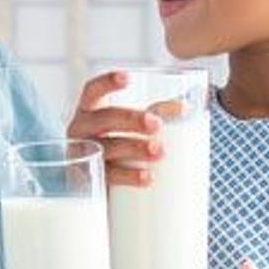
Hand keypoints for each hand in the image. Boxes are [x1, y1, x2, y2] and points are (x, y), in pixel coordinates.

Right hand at [67, 70, 183, 188]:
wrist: (100, 189)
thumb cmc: (118, 147)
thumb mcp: (131, 128)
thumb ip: (156, 114)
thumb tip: (186, 108)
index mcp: (89, 111)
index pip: (92, 91)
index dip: (107, 83)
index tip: (128, 79)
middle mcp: (81, 131)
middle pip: (104, 119)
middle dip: (130, 119)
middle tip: (157, 124)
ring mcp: (84, 157)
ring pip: (107, 148)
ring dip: (135, 148)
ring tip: (160, 152)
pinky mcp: (91, 182)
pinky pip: (110, 177)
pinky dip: (130, 176)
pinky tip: (149, 177)